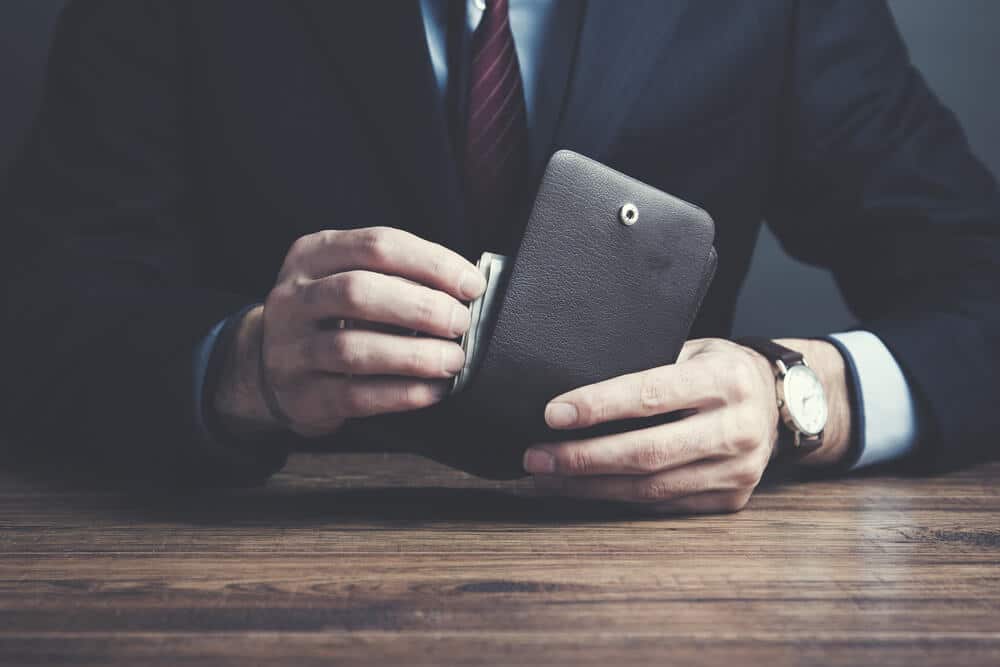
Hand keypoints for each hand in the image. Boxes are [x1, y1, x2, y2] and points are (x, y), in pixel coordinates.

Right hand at [214, 227, 485, 437]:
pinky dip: (400, 394)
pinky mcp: (300, 394)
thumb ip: (396, 276)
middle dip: (421, 307)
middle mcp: (294, 297)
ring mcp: (290, 348)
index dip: (431, 263)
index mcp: (313, 254)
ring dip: (413, 355)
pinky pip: (353, 395)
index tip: (472, 285)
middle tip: (461, 323)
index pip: (377, 245)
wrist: (268, 366)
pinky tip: (433, 391)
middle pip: (359, 292)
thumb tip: (467, 287)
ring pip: (353, 349)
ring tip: (454, 360)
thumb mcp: (347, 277)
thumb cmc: (333, 316)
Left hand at [522, 338, 851, 513]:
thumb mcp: (694, 349)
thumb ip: (648, 365)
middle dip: (581, 458)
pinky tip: (580, 491)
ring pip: (650, 487)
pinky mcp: (730, 499)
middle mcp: (736, 428)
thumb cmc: (721, 368)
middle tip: (533, 457)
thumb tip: (572, 385)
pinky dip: (616, 499)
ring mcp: (737, 470)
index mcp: (725, 380)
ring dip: (588, 486)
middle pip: (646, 452)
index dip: (598, 406)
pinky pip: (662, 504)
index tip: (552, 414)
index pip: (650, 395)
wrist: (783, 402)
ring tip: (543, 478)